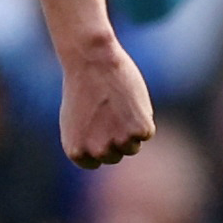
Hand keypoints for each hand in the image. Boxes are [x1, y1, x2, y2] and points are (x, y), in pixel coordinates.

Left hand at [59, 37, 154, 167]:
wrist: (89, 60)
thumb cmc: (81, 87)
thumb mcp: (76, 120)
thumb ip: (88, 142)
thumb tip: (104, 154)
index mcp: (76, 151)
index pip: (94, 162)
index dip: (97, 141)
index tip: (91, 122)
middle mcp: (96, 151)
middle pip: (115, 155)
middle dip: (113, 136)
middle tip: (104, 111)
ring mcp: (119, 142)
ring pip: (132, 146)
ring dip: (128, 129)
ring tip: (114, 105)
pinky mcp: (140, 130)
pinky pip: (146, 132)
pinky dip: (142, 118)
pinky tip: (127, 101)